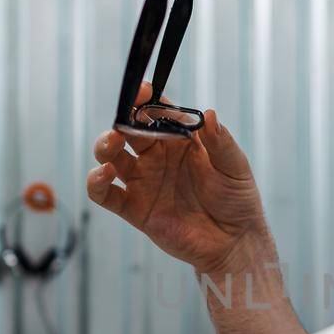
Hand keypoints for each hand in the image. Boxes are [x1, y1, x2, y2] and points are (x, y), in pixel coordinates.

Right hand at [89, 83, 270, 275]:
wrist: (234, 243)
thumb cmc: (237, 201)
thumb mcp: (235, 167)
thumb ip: (221, 142)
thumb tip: (209, 114)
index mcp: (179, 141)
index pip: (156, 112)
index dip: (145, 99)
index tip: (142, 91)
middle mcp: (157, 157)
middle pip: (128, 130)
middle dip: (122, 120)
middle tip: (124, 120)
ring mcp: (143, 181)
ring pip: (111, 156)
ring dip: (104, 145)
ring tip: (112, 142)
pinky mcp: (134, 208)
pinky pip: (105, 194)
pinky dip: (96, 182)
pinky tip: (104, 173)